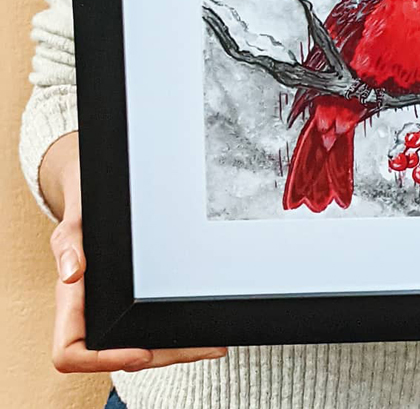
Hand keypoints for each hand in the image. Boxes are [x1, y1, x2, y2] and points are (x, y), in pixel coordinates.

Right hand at [43, 133, 227, 372]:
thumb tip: (72, 274)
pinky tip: (203, 329)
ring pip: (140, 345)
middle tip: (201, 348)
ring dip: (177, 349)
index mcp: (72, 303)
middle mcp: (92, 313)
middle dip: (162, 356)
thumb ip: (68, 246)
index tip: (140, 351)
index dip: (104, 360)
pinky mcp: (132, 301)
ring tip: (213, 344)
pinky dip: (176, 332)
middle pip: (120, 355)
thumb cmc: (84, 214)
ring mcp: (112, 310)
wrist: (95, 198)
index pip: (71, 352)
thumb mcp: (75, 223)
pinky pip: (150, 327)